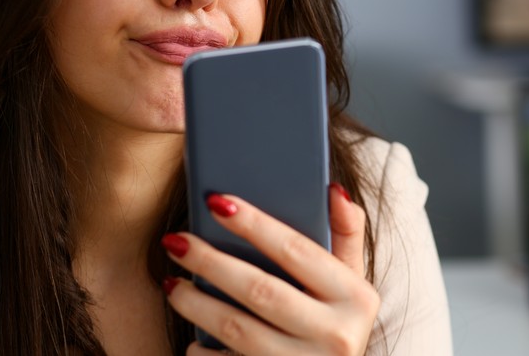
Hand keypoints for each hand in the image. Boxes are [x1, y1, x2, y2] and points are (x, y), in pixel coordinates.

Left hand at [161, 185, 379, 354]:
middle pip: (260, 290)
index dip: (255, 224)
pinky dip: (203, 352)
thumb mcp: (352, 282)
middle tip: (177, 241)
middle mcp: (336, 335)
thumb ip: (346, 234)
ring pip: (237, 329)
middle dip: (211, 262)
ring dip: (196, 304)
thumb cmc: (337, 322)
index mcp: (356, 298)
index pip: (297, 250)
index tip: (217, 201)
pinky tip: (192, 337)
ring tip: (172, 283)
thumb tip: (333, 190)